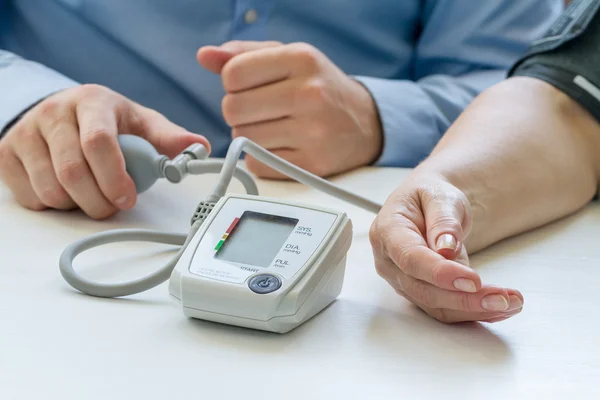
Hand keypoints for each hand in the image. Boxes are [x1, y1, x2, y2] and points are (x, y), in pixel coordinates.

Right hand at [0, 84, 209, 218]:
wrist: (62, 113)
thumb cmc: (108, 121)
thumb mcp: (140, 123)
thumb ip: (167, 137)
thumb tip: (199, 147)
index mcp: (91, 101)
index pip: (98, 141)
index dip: (115, 177)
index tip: (129, 197)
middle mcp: (53, 113)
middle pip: (72, 171)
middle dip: (99, 200)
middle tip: (114, 205)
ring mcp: (24, 133)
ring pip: (50, 189)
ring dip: (78, 205)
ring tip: (93, 196)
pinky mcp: (5, 154)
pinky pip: (30, 197)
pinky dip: (54, 206)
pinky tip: (68, 193)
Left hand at [197, 41, 382, 177]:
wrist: (366, 123)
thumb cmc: (320, 86)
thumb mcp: (289, 58)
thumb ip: (244, 54)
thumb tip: (204, 56)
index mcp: (302, 60)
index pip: (233, 74)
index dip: (232, 83)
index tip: (249, 87)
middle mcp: (309, 94)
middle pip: (232, 109)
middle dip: (238, 111)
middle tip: (259, 110)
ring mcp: (312, 133)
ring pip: (243, 139)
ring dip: (249, 135)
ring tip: (274, 127)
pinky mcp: (311, 165)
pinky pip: (258, 165)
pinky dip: (261, 158)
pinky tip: (282, 145)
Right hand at [369, 173, 523, 322]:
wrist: (428, 205)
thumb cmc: (430, 197)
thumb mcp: (440, 195)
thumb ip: (443, 219)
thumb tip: (445, 248)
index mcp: (388, 231)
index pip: (410, 259)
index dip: (440, 273)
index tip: (473, 280)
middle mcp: (389, 262)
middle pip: (423, 290)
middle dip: (464, 299)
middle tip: (502, 298)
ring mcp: (402, 281)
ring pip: (435, 306)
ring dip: (474, 309)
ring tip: (510, 302)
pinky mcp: (419, 293)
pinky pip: (444, 310)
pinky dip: (473, 312)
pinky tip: (500, 309)